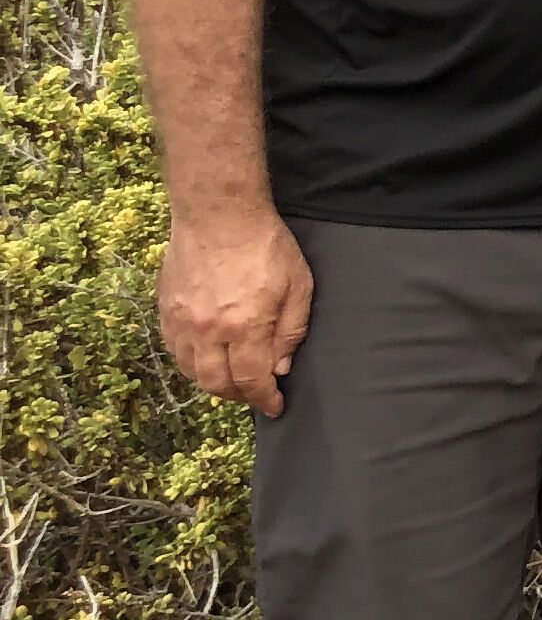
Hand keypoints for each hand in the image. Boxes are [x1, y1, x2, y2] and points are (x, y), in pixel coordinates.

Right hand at [157, 209, 311, 417]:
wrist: (218, 213)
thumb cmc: (266, 246)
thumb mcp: (298, 286)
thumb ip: (290, 331)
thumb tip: (279, 368)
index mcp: (244, 326)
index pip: (251, 380)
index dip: (264, 400)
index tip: (274, 406)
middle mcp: (207, 330)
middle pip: (216, 383)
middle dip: (238, 396)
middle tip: (254, 393)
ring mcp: (181, 320)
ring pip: (190, 371)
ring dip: (212, 382)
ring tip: (232, 379)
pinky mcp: (165, 308)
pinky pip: (173, 349)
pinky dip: (189, 362)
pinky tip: (205, 358)